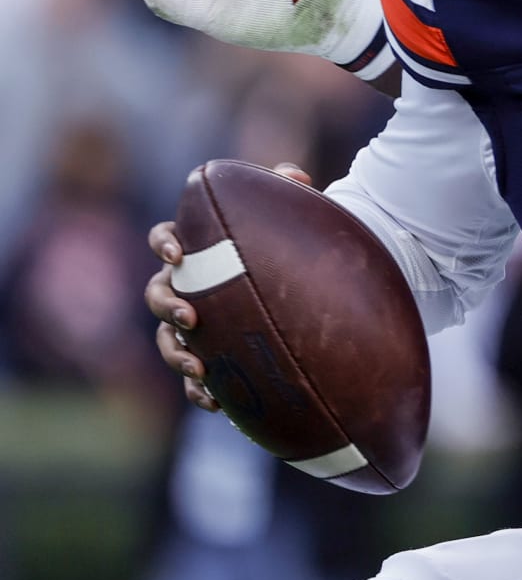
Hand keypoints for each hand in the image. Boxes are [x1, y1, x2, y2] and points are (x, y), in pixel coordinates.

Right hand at [146, 163, 311, 411]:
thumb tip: (296, 177)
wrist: (306, 283)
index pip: (164, 237)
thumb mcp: (293, 214)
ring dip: (177, 354)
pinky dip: (199, 390)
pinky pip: (193, 378)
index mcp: (198, 248)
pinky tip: (216, 402)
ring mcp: (194, 324)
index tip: (178, 253)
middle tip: (190, 315)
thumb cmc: (290, 241)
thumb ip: (288, 191)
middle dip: (167, 305)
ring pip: (167, 340)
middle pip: (157, 293)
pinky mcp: (209, 355)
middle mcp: (187, 286)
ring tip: (200, 366)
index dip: (164, 243)